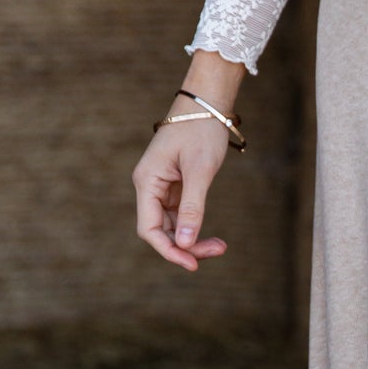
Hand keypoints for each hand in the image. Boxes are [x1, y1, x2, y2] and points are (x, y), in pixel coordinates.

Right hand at [132, 116, 231, 271]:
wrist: (206, 104)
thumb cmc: (201, 130)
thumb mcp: (200, 169)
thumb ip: (193, 207)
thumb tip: (186, 244)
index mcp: (146, 182)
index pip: (149, 229)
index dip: (168, 250)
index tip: (192, 264)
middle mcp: (149, 187)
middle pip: (160, 231)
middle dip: (186, 246)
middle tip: (218, 250)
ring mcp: (161, 188)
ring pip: (171, 226)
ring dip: (192, 240)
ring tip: (220, 246)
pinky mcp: (175, 187)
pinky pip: (180, 216)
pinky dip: (194, 227)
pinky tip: (212, 236)